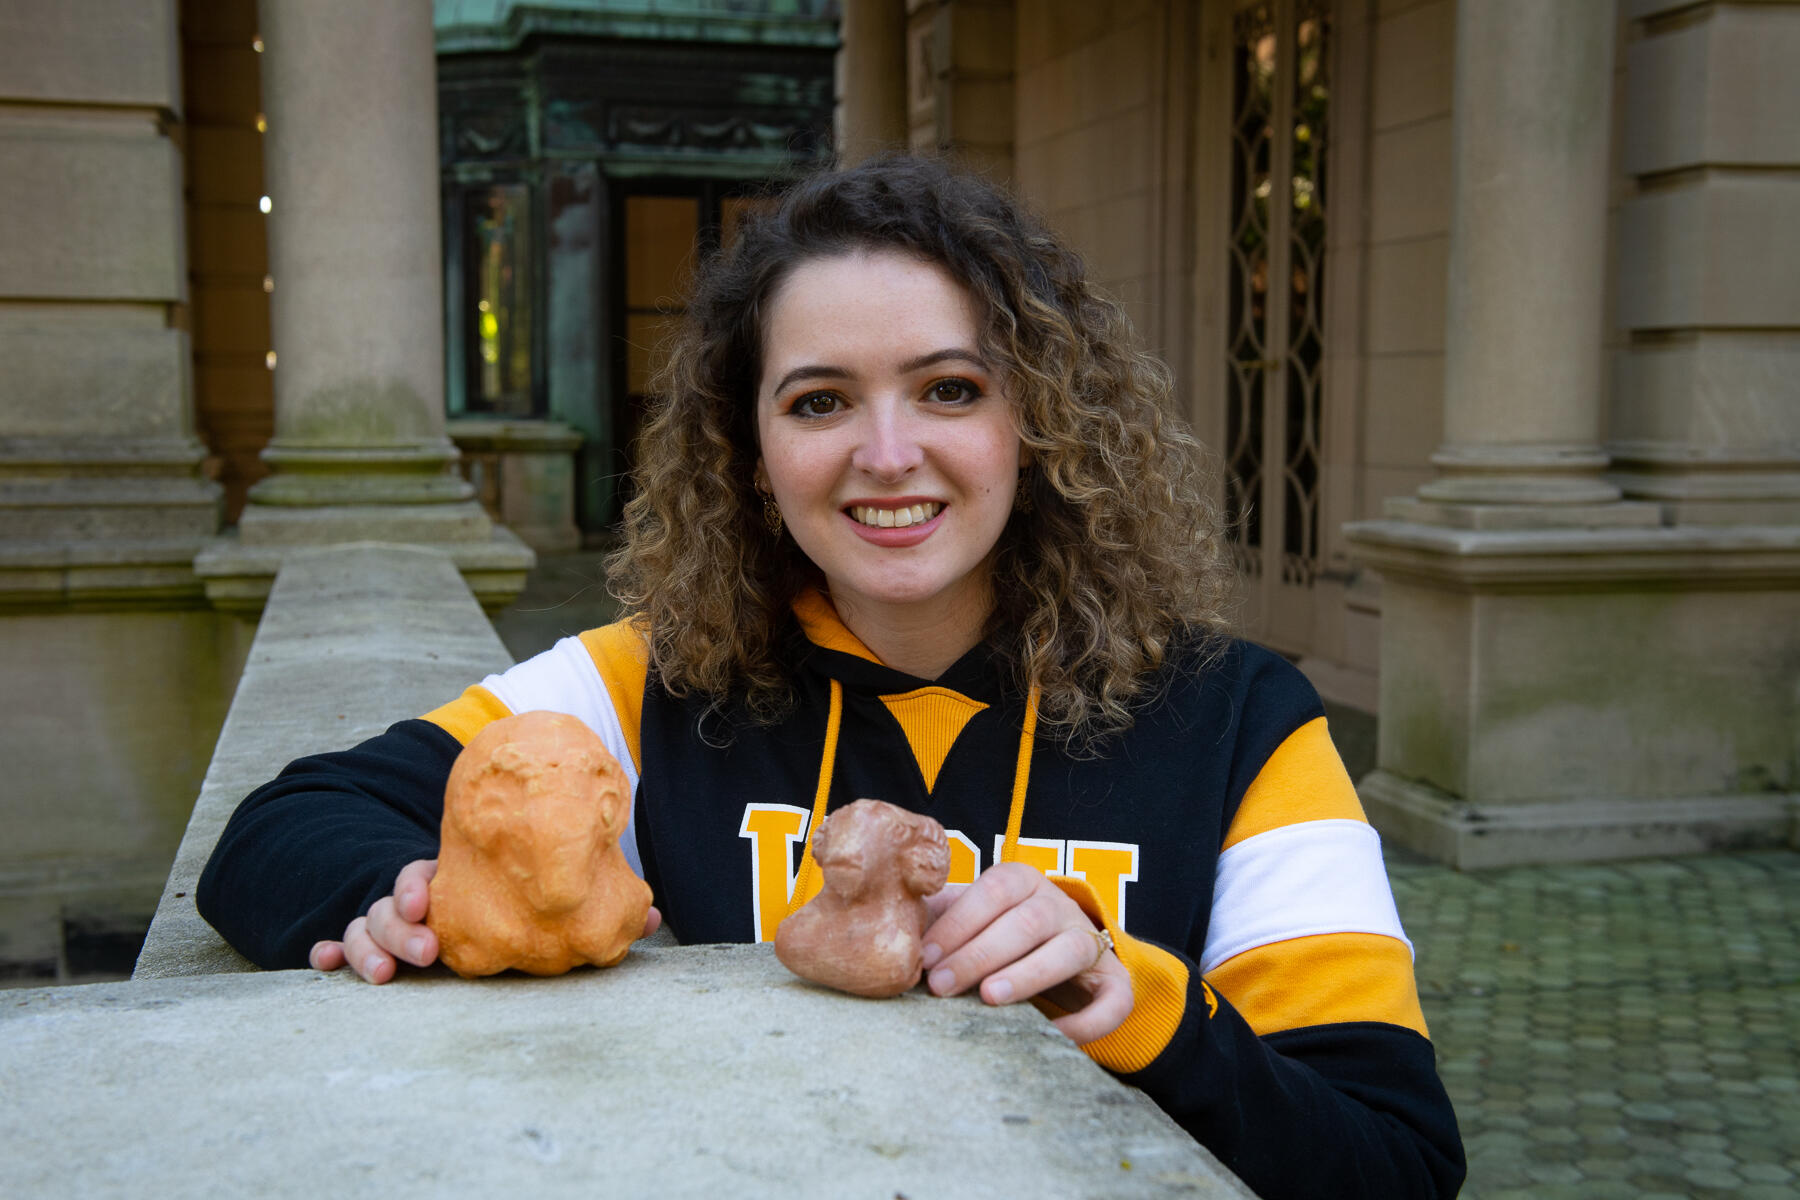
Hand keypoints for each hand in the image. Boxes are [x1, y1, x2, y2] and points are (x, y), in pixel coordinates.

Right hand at [308, 858, 664, 983]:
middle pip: (388, 907)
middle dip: (396, 928)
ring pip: (361, 930)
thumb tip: (654, 916)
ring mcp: (391, 927)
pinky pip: (340, 948)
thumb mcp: (544, 893)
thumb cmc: (515, 894)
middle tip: (424, 950)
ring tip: (384, 977)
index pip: (424, 874)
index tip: (427, 900)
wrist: (467, 885)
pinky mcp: (374, 950)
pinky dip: (327, 953)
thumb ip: (595, 900)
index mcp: (455, 879)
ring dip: (366, 949)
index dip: (419, 886)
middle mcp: (417, 901)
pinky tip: (319, 966)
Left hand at [918, 862, 1132, 1043]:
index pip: (992, 891)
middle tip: (943, 985)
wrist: (1053, 949)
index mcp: (1021, 881)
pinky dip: (1090, 1019)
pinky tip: (1055, 1035)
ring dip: (1029, 974)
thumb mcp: (965, 918)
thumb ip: (934, 920)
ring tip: (991, 998)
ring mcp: (1090, 940)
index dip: (959, 923)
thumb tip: (890, 935)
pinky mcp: (1114, 980)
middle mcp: (1059, 905)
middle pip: (1027, 921)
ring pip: (1069, 950)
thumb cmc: (992, 933)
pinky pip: (1114, 997)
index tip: (926, 958)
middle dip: (981, 953)